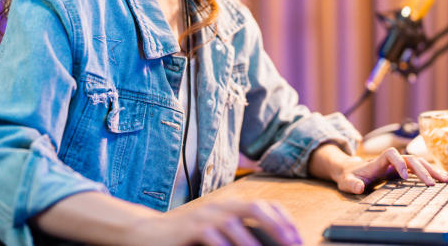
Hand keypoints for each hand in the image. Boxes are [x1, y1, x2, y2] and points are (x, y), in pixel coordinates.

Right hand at [126, 199, 301, 245]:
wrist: (149, 233)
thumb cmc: (187, 236)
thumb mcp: (216, 232)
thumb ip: (239, 234)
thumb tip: (267, 244)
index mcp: (231, 206)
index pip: (265, 206)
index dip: (284, 221)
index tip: (297, 238)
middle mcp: (221, 206)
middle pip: (256, 208)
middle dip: (277, 227)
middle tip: (291, 244)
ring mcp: (205, 216)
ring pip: (235, 224)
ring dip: (252, 243)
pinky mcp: (190, 228)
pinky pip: (211, 236)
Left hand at [332, 147, 447, 194]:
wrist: (351, 171)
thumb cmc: (350, 176)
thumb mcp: (347, 182)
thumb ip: (352, 184)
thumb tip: (359, 187)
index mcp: (378, 161)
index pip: (391, 154)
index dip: (399, 162)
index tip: (404, 177)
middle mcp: (391, 160)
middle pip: (410, 159)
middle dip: (422, 170)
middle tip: (432, 184)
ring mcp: (398, 164)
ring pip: (418, 163)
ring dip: (431, 170)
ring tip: (445, 180)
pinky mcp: (402, 170)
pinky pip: (419, 169)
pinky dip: (431, 172)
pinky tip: (443, 178)